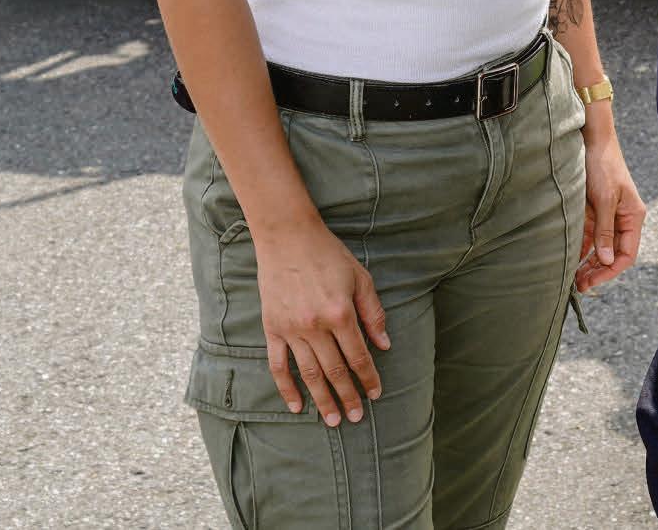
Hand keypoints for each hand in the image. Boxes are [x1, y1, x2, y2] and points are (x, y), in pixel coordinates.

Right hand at [254, 220, 391, 425]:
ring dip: (322, 399)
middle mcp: (316, 326)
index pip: (358, 356)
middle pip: (335, 371)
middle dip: (348, 396)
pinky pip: (278, 366)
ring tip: (333, 420)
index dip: (368, 377)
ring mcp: (292, 329)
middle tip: (356, 418)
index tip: (375, 394)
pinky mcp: (272, 328)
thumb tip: (384, 345)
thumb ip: (372, 312)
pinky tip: (297, 406)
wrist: (288, 237)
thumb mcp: (359, 277)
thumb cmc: (328, 254)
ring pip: (309, 374)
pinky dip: (287, 389)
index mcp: (340, 313)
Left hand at [577, 126, 645, 292]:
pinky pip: (588, 237)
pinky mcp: (593, 212)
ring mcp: (607, 216)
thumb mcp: (605, 198)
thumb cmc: (604, 166)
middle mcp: (622, 220)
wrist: (591, 140)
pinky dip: (581, 249)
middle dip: (598, 271)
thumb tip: (607, 260)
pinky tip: (571, 261)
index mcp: (633, 217)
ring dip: (588, 263)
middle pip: (613, 254)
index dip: (611, 270)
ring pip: (600, 248)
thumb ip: (606, 230)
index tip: (593, 281)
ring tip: (574, 279)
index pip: (627, 254)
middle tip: (580, 285)